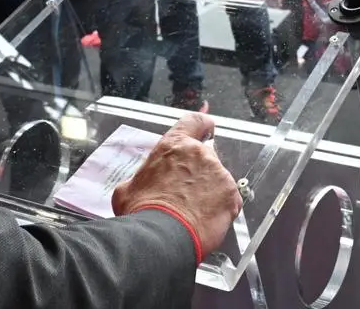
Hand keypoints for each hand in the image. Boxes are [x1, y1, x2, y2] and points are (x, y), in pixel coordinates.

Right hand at [111, 114, 241, 258]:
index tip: (206, 129)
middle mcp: (199, 154)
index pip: (194, 121)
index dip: (202, 125)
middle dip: (198, 173)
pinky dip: (220, 209)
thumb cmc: (143, 213)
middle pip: (205, 156)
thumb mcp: (127, 190)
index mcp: (173, 147)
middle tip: (185, 194)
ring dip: (208, 192)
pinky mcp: (231, 195)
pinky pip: (229, 200)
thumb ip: (140, 179)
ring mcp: (218, 173)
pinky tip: (204, 221)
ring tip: (192, 213)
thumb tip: (138, 186)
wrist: (162, 237)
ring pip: (217, 180)